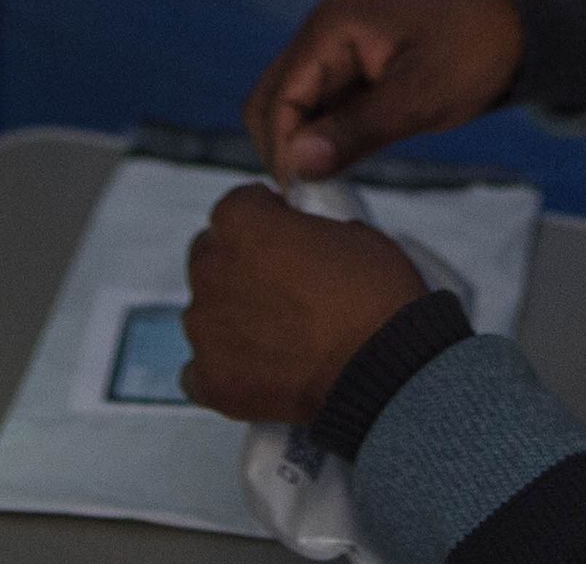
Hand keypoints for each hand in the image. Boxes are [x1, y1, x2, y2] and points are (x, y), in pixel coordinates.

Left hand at [180, 185, 430, 422]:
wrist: (385, 371)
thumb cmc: (376, 300)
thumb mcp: (353, 232)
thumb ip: (307, 229)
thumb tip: (303, 241)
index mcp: (241, 222)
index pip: (236, 208)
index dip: (265, 222)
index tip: (284, 238)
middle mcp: (212, 268)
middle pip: (211, 258)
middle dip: (240, 269)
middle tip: (283, 290)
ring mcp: (206, 326)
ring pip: (206, 314)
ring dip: (233, 320)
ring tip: (281, 338)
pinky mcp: (210, 378)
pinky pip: (200, 371)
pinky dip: (225, 371)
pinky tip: (259, 373)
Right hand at [245, 0, 523, 181]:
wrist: (512, 26)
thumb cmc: (471, 52)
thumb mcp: (420, 96)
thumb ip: (358, 129)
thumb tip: (297, 164)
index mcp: (329, 30)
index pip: (279, 98)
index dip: (283, 151)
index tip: (305, 199)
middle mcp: (320, 38)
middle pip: (270, 102)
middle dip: (281, 150)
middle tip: (312, 199)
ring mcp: (333, 55)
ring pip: (290, 110)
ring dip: (300, 148)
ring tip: (326, 191)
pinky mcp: (349, 75)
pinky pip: (318, 112)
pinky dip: (321, 142)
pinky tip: (339, 171)